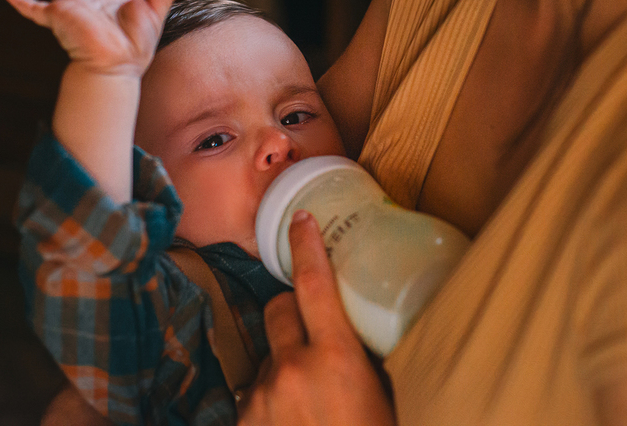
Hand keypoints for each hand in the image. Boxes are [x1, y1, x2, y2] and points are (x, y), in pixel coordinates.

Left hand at [239, 211, 395, 425]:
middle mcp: (292, 369)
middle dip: (291, 309)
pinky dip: (272, 400)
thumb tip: (364, 333)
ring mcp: (261, 396)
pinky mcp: (242, 420)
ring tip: (308, 397)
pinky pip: (254, 394)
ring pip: (267, 356)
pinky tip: (292, 421)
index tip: (301, 221)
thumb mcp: (384, 396)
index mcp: (335, 358)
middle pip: (277, 307)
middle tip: (311, 329)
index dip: (306, 246)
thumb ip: (367, 360)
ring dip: (285, 365)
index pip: (314, 284)